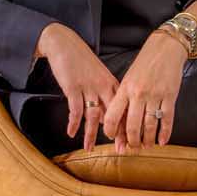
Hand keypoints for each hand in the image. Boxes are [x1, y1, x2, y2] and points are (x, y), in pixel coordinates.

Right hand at [37, 22, 118, 150]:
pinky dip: (73, 123)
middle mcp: (104, 87)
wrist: (65, 44)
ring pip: (94, 116)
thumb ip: (105, 96)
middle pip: (114, 115)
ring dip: (91, 134)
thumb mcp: (99, 77)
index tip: (131, 142)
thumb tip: (107, 118)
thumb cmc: (82, 62)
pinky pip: (75, 109)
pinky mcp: (73, 87)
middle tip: (120, 151)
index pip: (124, 110)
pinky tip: (71, 133)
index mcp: (113, 85)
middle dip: (118, 135)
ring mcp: (89, 87)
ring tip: (89, 148)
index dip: (128, 127)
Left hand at [103, 31, 186, 152]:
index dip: (111, 131)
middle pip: (133, 126)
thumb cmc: (145, 64)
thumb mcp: (128, 78)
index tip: (113, 139)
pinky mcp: (170, 96)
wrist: (166, 49)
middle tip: (132, 148)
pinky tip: (162, 141)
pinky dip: (165, 133)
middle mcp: (139, 94)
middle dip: (132, 141)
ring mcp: (155, 95)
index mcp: (125, 89)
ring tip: (146, 146)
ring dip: (148, 140)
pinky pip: (167, 119)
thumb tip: (120, 120)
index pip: (113, 116)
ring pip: (150, 125)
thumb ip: (123, 98)